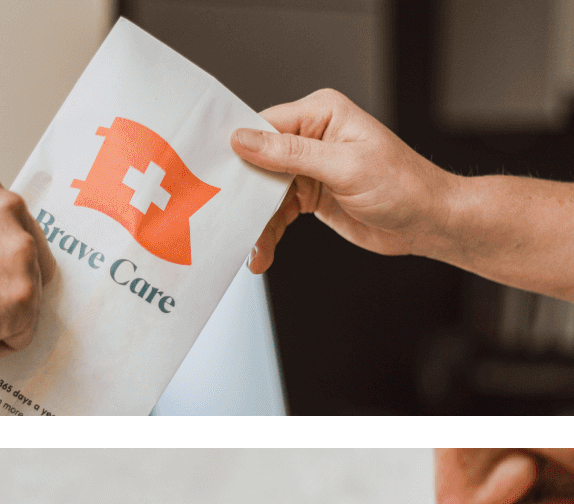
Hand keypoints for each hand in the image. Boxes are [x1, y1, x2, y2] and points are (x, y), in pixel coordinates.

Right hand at [232, 89, 463, 273]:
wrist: (428, 223)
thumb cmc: (403, 186)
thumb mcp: (345, 167)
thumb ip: (291, 153)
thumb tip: (242, 139)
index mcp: (322, 114)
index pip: (263, 126)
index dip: (236, 151)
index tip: (211, 176)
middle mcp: (311, 136)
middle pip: (255, 162)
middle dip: (242, 194)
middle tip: (226, 219)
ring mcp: (307, 167)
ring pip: (260, 193)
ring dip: (255, 223)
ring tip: (253, 249)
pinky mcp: (307, 194)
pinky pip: (273, 213)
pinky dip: (266, 234)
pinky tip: (262, 253)